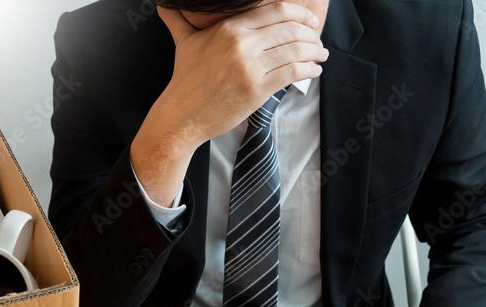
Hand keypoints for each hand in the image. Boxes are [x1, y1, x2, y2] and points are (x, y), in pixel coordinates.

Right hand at [131, 3, 327, 205]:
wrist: (181, 117)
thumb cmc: (184, 82)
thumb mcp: (184, 43)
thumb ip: (179, 21)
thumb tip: (165, 6)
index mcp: (229, 28)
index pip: (276, 10)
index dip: (299, 13)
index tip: (309, 21)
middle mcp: (241, 43)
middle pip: (290, 28)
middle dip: (311, 33)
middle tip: (318, 41)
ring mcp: (250, 66)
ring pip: (295, 49)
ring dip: (315, 52)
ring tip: (320, 56)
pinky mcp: (257, 89)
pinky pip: (293, 72)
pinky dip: (309, 70)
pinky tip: (313, 71)